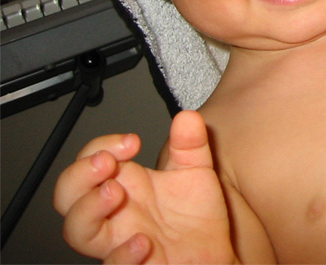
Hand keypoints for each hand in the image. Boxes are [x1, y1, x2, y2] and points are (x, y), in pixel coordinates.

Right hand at [53, 111, 236, 263]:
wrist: (213, 254)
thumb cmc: (195, 216)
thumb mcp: (196, 171)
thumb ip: (191, 144)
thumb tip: (186, 117)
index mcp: (125, 183)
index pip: (91, 158)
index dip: (102, 145)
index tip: (133, 141)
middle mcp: (114, 213)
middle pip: (68, 194)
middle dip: (79, 174)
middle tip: (106, 161)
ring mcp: (119, 242)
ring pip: (78, 231)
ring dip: (88, 209)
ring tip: (114, 191)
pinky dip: (121, 256)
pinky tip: (143, 241)